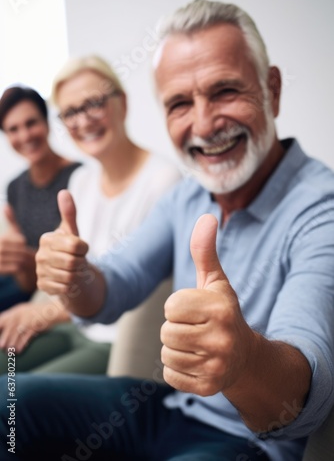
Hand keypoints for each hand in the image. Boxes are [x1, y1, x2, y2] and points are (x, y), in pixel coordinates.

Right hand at [0, 204, 28, 273]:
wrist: (7, 264)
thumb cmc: (11, 245)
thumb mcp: (11, 231)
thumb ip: (10, 219)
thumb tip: (5, 205)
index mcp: (2, 239)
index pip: (20, 241)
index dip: (21, 243)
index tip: (19, 244)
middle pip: (20, 250)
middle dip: (22, 252)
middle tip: (20, 253)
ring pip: (18, 259)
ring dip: (21, 260)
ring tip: (17, 259)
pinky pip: (15, 268)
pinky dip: (18, 267)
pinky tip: (14, 266)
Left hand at [0, 300, 68, 352]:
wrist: (52, 310)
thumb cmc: (35, 312)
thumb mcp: (22, 310)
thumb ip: (11, 317)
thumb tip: (1, 326)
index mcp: (15, 311)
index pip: (2, 319)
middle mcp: (20, 315)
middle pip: (9, 328)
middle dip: (4, 338)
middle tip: (1, 346)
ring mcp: (28, 321)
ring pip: (17, 334)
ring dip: (12, 344)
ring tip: (9, 350)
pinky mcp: (35, 327)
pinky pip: (26, 337)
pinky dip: (21, 345)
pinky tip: (18, 350)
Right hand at [36, 190, 88, 296]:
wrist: (69, 271)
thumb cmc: (71, 249)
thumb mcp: (72, 231)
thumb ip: (69, 213)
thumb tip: (64, 192)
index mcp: (46, 239)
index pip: (76, 245)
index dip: (84, 248)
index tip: (81, 249)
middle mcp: (40, 255)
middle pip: (73, 262)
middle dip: (81, 263)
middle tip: (79, 261)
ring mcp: (40, 271)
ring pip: (70, 276)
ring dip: (77, 274)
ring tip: (74, 270)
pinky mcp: (43, 286)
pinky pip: (65, 287)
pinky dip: (72, 285)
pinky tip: (69, 280)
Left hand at [161, 214, 254, 395]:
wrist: (244, 356)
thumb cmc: (222, 312)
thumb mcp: (215, 282)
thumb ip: (205, 251)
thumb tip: (207, 216)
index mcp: (221, 307)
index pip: (171, 306)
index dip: (177, 307)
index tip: (193, 310)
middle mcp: (222, 337)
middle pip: (166, 331)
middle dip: (174, 328)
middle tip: (194, 329)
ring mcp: (217, 365)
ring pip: (167, 353)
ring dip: (175, 348)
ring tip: (195, 344)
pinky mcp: (208, 387)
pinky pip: (170, 374)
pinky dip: (177, 368)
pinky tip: (195, 361)